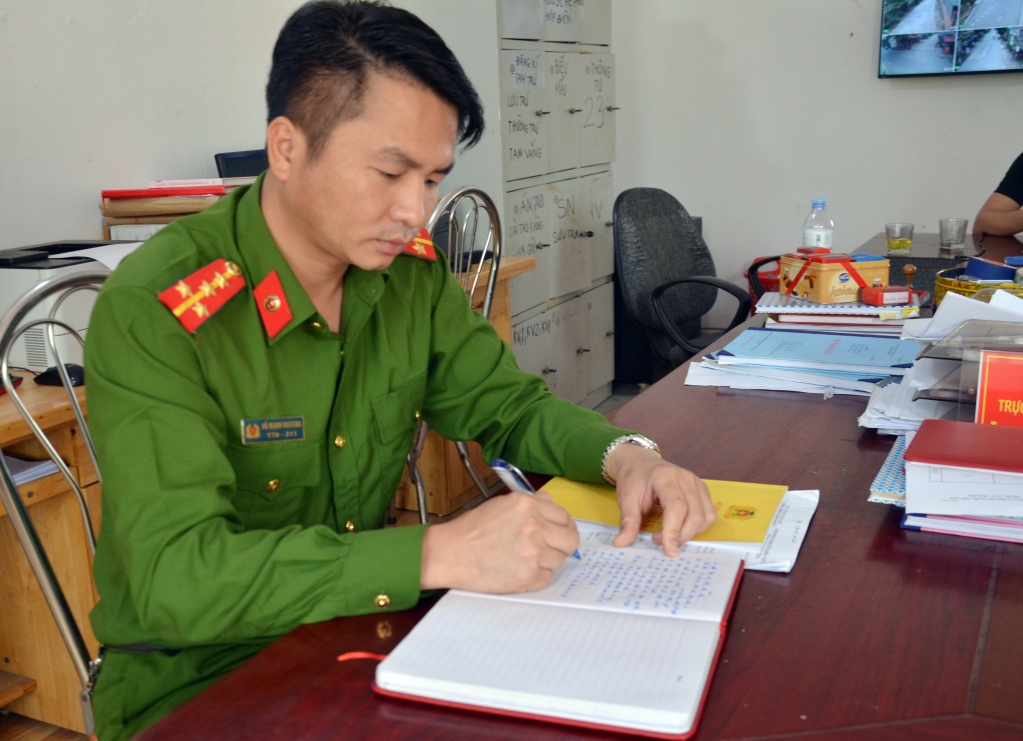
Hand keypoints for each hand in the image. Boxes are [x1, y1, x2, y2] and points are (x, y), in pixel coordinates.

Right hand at [420, 491, 579, 592]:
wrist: (449, 553)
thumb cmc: (471, 528)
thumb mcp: (501, 504)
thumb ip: (530, 503)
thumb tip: (550, 501)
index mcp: (528, 506)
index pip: (565, 517)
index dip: (565, 527)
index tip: (560, 533)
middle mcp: (535, 528)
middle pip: (570, 541)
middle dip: (562, 546)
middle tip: (550, 549)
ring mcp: (533, 554)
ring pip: (559, 561)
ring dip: (547, 562)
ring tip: (525, 559)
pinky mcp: (527, 577)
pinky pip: (547, 578)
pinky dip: (536, 577)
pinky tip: (519, 570)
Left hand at [605, 444, 715, 556]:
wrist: (641, 463)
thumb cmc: (634, 479)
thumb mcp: (626, 499)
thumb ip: (628, 521)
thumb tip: (621, 543)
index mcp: (665, 476)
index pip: (677, 506)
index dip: (674, 530)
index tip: (669, 550)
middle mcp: (685, 478)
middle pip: (695, 514)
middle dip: (680, 536)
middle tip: (658, 541)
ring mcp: (697, 482)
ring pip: (706, 517)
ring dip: (690, 533)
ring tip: (669, 535)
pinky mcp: (702, 489)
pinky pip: (709, 514)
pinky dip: (698, 527)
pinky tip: (682, 528)